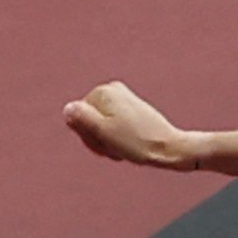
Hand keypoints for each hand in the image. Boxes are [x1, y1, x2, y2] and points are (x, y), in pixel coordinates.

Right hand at [63, 82, 198, 170]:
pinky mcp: (131, 109)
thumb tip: (67, 109)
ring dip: (107, 142)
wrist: (170, 148)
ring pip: (100, 126)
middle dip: (98, 139)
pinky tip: (129, 146)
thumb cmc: (138, 142)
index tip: (107, 144)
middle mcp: (112, 89)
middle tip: (117, 148)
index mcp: (102, 92)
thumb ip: (82, 119)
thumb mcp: (104, 132)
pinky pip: (112, 127)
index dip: (89, 137)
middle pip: (88, 121)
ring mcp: (122, 99)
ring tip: (124, 148)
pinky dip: (117, 139)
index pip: (77, 118)